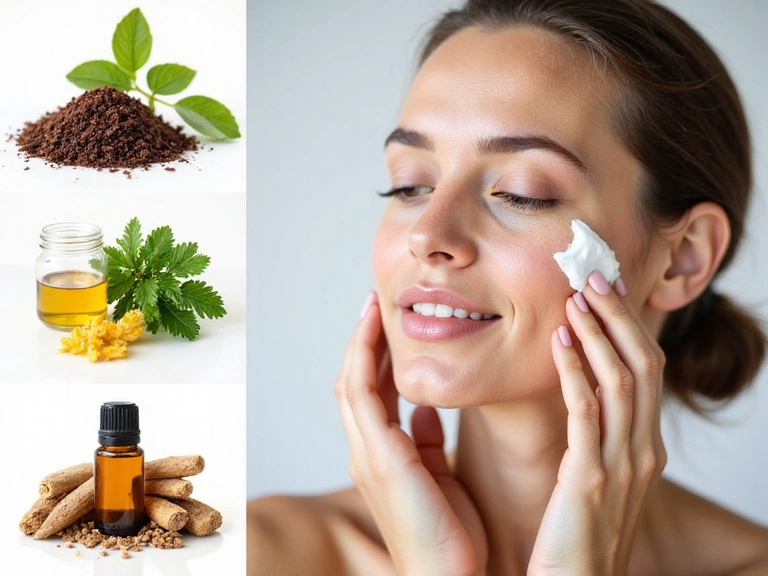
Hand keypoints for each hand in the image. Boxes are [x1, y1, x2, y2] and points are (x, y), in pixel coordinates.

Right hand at [335, 292, 487, 575]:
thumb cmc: (450, 535)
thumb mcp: (440, 477)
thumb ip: (427, 442)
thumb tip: (426, 410)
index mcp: (382, 455)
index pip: (370, 393)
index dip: (374, 356)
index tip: (386, 323)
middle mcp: (366, 450)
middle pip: (354, 381)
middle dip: (363, 341)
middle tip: (375, 304)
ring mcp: (368, 454)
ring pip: (352, 383)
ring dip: (361, 343)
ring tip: (373, 307)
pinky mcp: (380, 457)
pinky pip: (364, 396)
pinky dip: (366, 360)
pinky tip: (377, 334)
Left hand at [528, 272, 666, 575]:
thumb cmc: (573, 534)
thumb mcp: (594, 477)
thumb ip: (594, 436)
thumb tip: (576, 387)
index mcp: (642, 448)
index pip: (645, 371)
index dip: (628, 327)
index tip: (605, 291)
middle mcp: (641, 452)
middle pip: (642, 366)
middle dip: (619, 317)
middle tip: (593, 277)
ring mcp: (619, 467)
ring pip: (621, 381)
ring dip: (598, 334)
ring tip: (575, 299)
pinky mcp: (587, 481)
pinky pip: (586, 413)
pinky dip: (574, 372)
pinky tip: (557, 343)